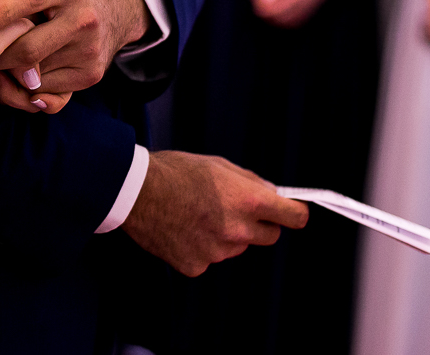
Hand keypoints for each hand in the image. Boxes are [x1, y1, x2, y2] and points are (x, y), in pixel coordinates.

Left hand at [0, 0, 149, 112]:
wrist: (114, 10)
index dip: (1, 12)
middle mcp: (83, 19)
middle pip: (30, 48)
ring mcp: (89, 50)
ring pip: (35, 75)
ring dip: (8, 78)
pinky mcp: (91, 74)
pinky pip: (49, 92)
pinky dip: (28, 90)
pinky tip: (16, 82)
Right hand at [121, 151, 308, 276]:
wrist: (134, 192)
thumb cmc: (174, 172)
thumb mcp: (218, 164)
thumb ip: (249, 181)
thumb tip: (271, 192)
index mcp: (248, 201)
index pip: (295, 217)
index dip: (294, 213)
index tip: (290, 211)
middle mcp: (237, 230)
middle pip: (269, 236)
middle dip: (260, 224)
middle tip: (234, 209)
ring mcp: (217, 252)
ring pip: (237, 247)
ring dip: (228, 235)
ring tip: (198, 216)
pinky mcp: (196, 266)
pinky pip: (210, 258)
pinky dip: (201, 247)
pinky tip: (183, 230)